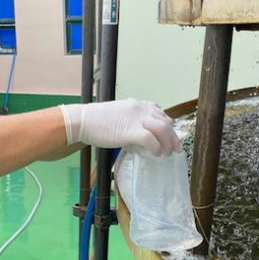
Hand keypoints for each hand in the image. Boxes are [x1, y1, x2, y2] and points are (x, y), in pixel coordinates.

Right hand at [59, 99, 182, 155]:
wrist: (82, 121)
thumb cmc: (96, 121)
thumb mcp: (118, 116)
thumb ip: (131, 123)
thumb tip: (139, 138)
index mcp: (138, 105)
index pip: (160, 113)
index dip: (168, 126)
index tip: (170, 137)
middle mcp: (141, 109)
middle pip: (166, 122)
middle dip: (173, 137)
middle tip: (176, 150)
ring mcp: (137, 119)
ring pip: (163, 129)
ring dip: (168, 143)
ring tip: (167, 154)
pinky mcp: (131, 131)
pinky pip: (151, 140)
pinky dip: (157, 148)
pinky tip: (156, 154)